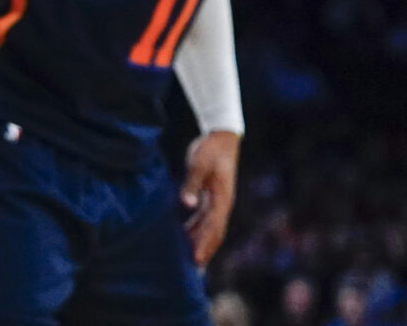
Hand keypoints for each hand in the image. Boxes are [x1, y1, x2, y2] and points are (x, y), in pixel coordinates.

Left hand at [181, 130, 239, 264]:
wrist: (221, 137)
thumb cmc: (209, 150)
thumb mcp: (198, 164)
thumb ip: (192, 184)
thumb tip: (187, 204)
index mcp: (221, 199)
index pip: (213, 228)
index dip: (204, 244)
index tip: (196, 260)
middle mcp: (222, 204)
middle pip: (214, 233)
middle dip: (205, 250)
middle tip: (194, 269)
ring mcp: (218, 201)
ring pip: (209, 227)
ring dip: (200, 242)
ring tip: (189, 259)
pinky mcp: (211, 196)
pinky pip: (204, 218)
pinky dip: (196, 229)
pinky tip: (184, 235)